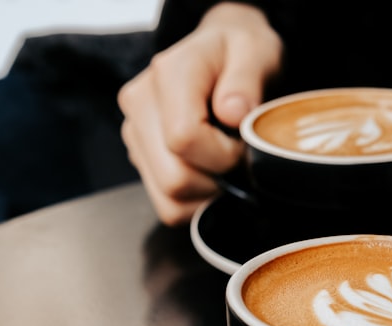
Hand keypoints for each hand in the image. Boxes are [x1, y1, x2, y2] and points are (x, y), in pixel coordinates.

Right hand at [118, 2, 282, 225]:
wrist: (225, 53)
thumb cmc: (241, 54)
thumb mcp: (256, 52)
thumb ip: (246, 81)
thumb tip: (232, 114)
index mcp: (167, 75)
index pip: (184, 140)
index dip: (224, 154)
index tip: (243, 141)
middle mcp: (139, 104)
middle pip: (174, 178)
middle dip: (218, 179)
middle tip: (237, 155)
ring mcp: (135, 133)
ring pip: (169, 199)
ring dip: (208, 193)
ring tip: (224, 162)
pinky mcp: (141, 157)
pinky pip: (168, 206)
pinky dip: (196, 202)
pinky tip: (212, 174)